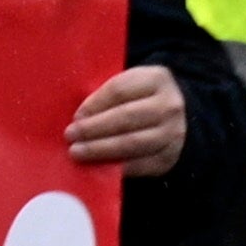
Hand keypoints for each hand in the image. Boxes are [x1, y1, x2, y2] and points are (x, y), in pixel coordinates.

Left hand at [71, 63, 188, 176]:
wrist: (174, 116)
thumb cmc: (137, 98)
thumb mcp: (127, 85)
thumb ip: (105, 96)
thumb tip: (79, 119)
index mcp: (155, 79)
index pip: (119, 91)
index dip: (94, 104)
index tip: (75, 116)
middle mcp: (169, 106)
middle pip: (126, 117)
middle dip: (93, 128)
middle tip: (70, 136)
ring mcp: (173, 133)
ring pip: (134, 142)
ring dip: (101, 149)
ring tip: (78, 152)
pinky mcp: (170, 156)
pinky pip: (142, 164)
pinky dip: (118, 166)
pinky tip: (99, 167)